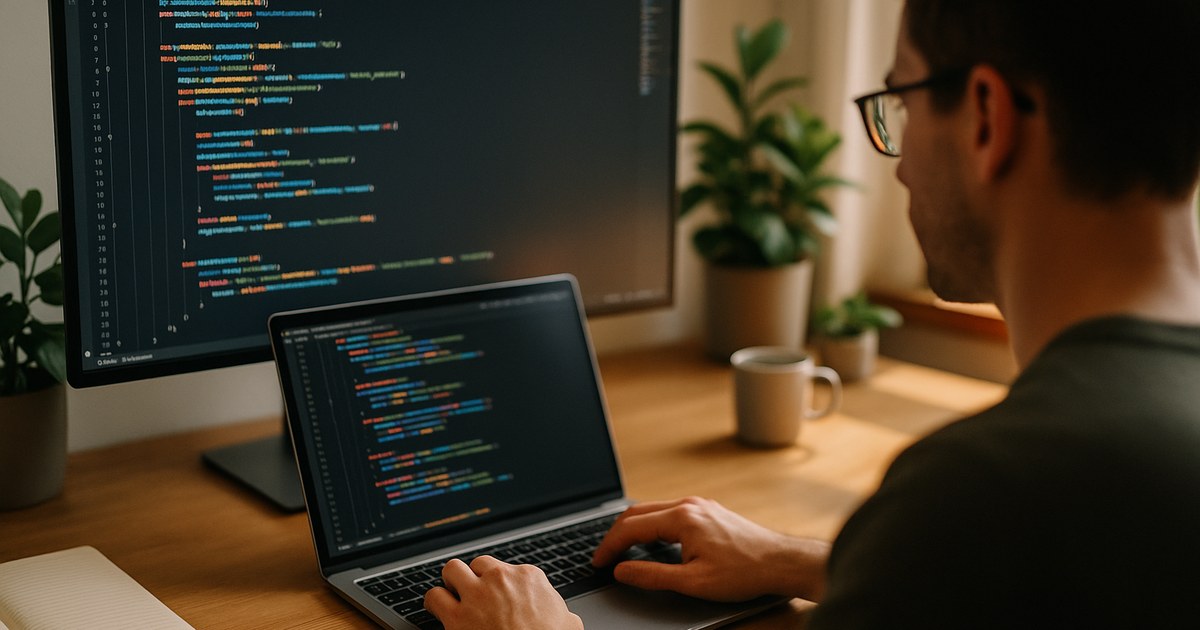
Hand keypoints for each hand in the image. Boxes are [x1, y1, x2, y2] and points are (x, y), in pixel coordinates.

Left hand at [423, 556, 582, 629]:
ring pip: (451, 570)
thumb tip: (565, 618)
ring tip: (452, 595)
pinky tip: (438, 610)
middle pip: (478, 564)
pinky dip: (434, 603)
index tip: (498, 595)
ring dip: (451, 583)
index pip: (505, 568)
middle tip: (474, 593)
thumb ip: (560, 612)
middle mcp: (500, 579)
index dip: (499, 583)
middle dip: (474, 577)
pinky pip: (434, 597)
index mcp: (528, 578)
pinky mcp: (456, 617)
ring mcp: (476, 595)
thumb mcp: (568, 622)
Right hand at [591, 496, 829, 601]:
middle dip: (616, 534)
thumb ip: (652, 575)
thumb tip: (622, 570)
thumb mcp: (693, 582)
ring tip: (622, 549)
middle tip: (604, 556)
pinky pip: (669, 512)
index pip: (631, 527)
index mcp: (681, 518)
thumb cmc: (743, 572)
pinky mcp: (708, 510)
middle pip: (637, 512)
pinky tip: (652, 541)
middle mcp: (688, 504)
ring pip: (653, 510)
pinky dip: (652, 525)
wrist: (781, 562)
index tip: (598, 562)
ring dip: (634, 528)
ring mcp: (700, 505)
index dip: (609, 546)